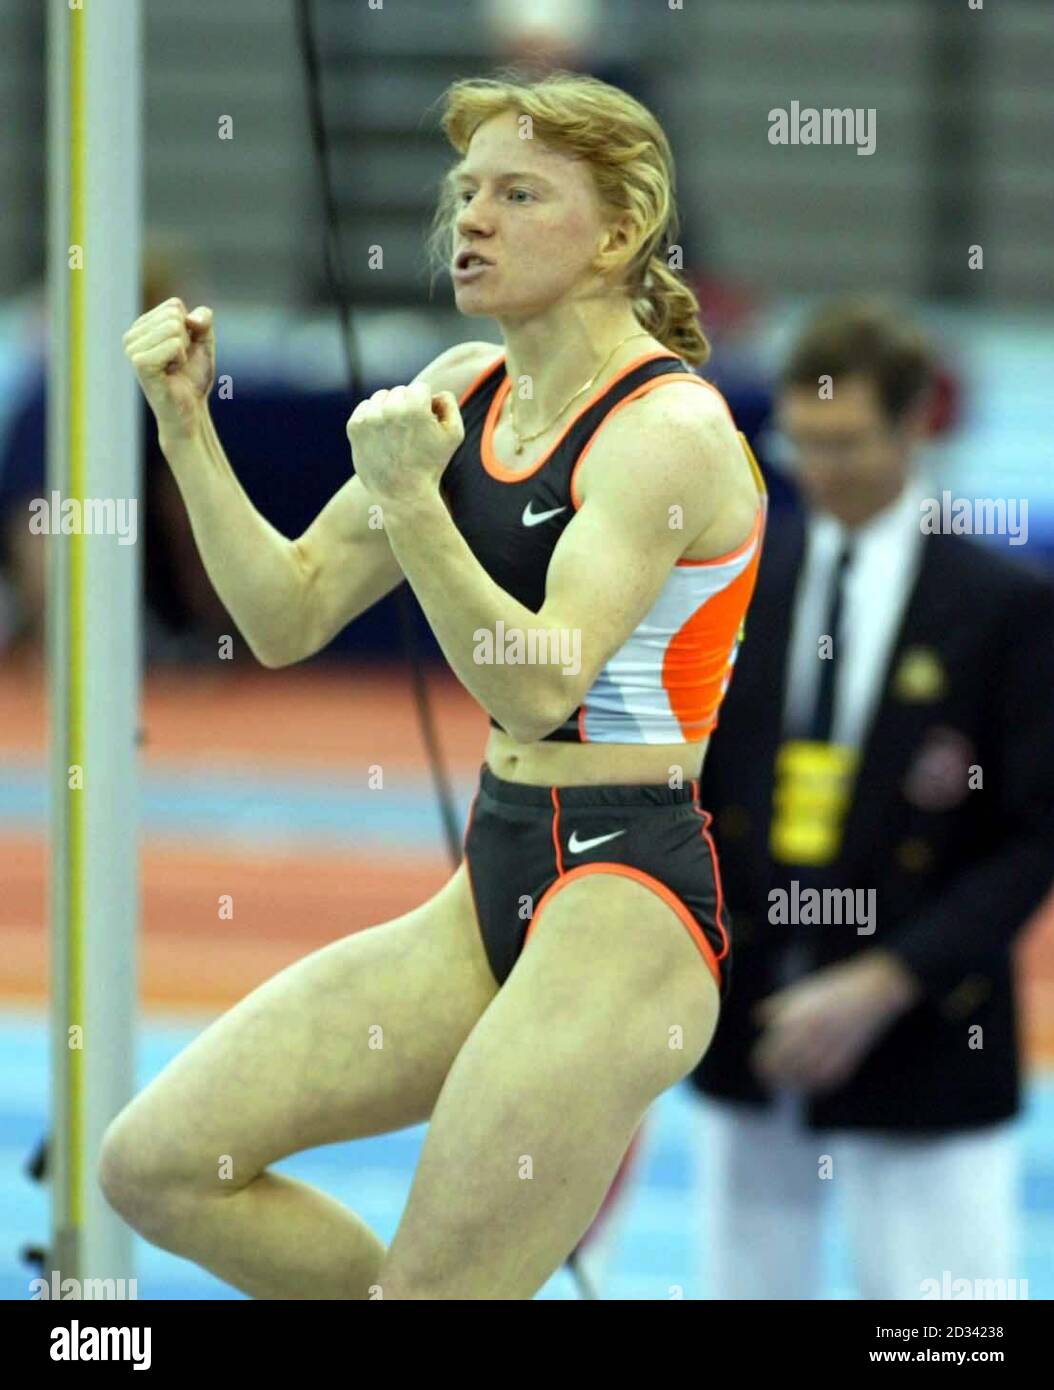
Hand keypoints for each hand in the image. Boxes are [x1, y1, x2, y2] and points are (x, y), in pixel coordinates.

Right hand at [123, 298, 214, 440]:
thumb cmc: (193, 377)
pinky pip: (173, 345)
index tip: (182, 350)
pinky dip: (180, 359)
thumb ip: (202, 319)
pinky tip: (171, 372)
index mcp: (142, 326)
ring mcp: (132, 348)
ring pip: (173, 328)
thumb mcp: (203, 341)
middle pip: (173, 315)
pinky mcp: (139, 362)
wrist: (191, 409)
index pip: (174, 305)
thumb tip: (191, 318)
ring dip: (183, 351)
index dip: (189, 328)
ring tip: (174, 368)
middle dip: (186, 339)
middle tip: (179, 362)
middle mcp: (132, 335)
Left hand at [346, 381, 463, 504]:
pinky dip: (373, 418)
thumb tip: (432, 392)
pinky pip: (366, 408)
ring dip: (390, 410)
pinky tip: (383, 437)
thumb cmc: (431, 464)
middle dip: (407, 406)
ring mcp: (369, 418)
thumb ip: (449, 403)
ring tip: (397, 436)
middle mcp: (389, 409)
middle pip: (401, 391)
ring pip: (382, 397)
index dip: (426, 407)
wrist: (402, 494)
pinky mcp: (354, 427)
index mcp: (415, 408)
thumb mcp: (454, 434)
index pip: (420, 388)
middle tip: (411, 435)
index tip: (425, 426)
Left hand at [749, 954, 918, 1092]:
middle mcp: (812, 1036)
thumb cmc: (834, 988)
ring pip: (805, 1077)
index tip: (758, 1065)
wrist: (873, 992)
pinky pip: (828, 1080)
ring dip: (792, 1083)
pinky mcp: (849, 1059)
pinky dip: (816, 1085)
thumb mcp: (801, 992)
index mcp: (797, 1018)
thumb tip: (758, 1020)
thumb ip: (777, 1007)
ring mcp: (831, 1049)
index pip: (771, 1050)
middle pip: (785, 1067)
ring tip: (785, 1083)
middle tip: (768, 1078)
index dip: (761, 1062)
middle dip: (773, 1075)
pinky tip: (809, 1083)